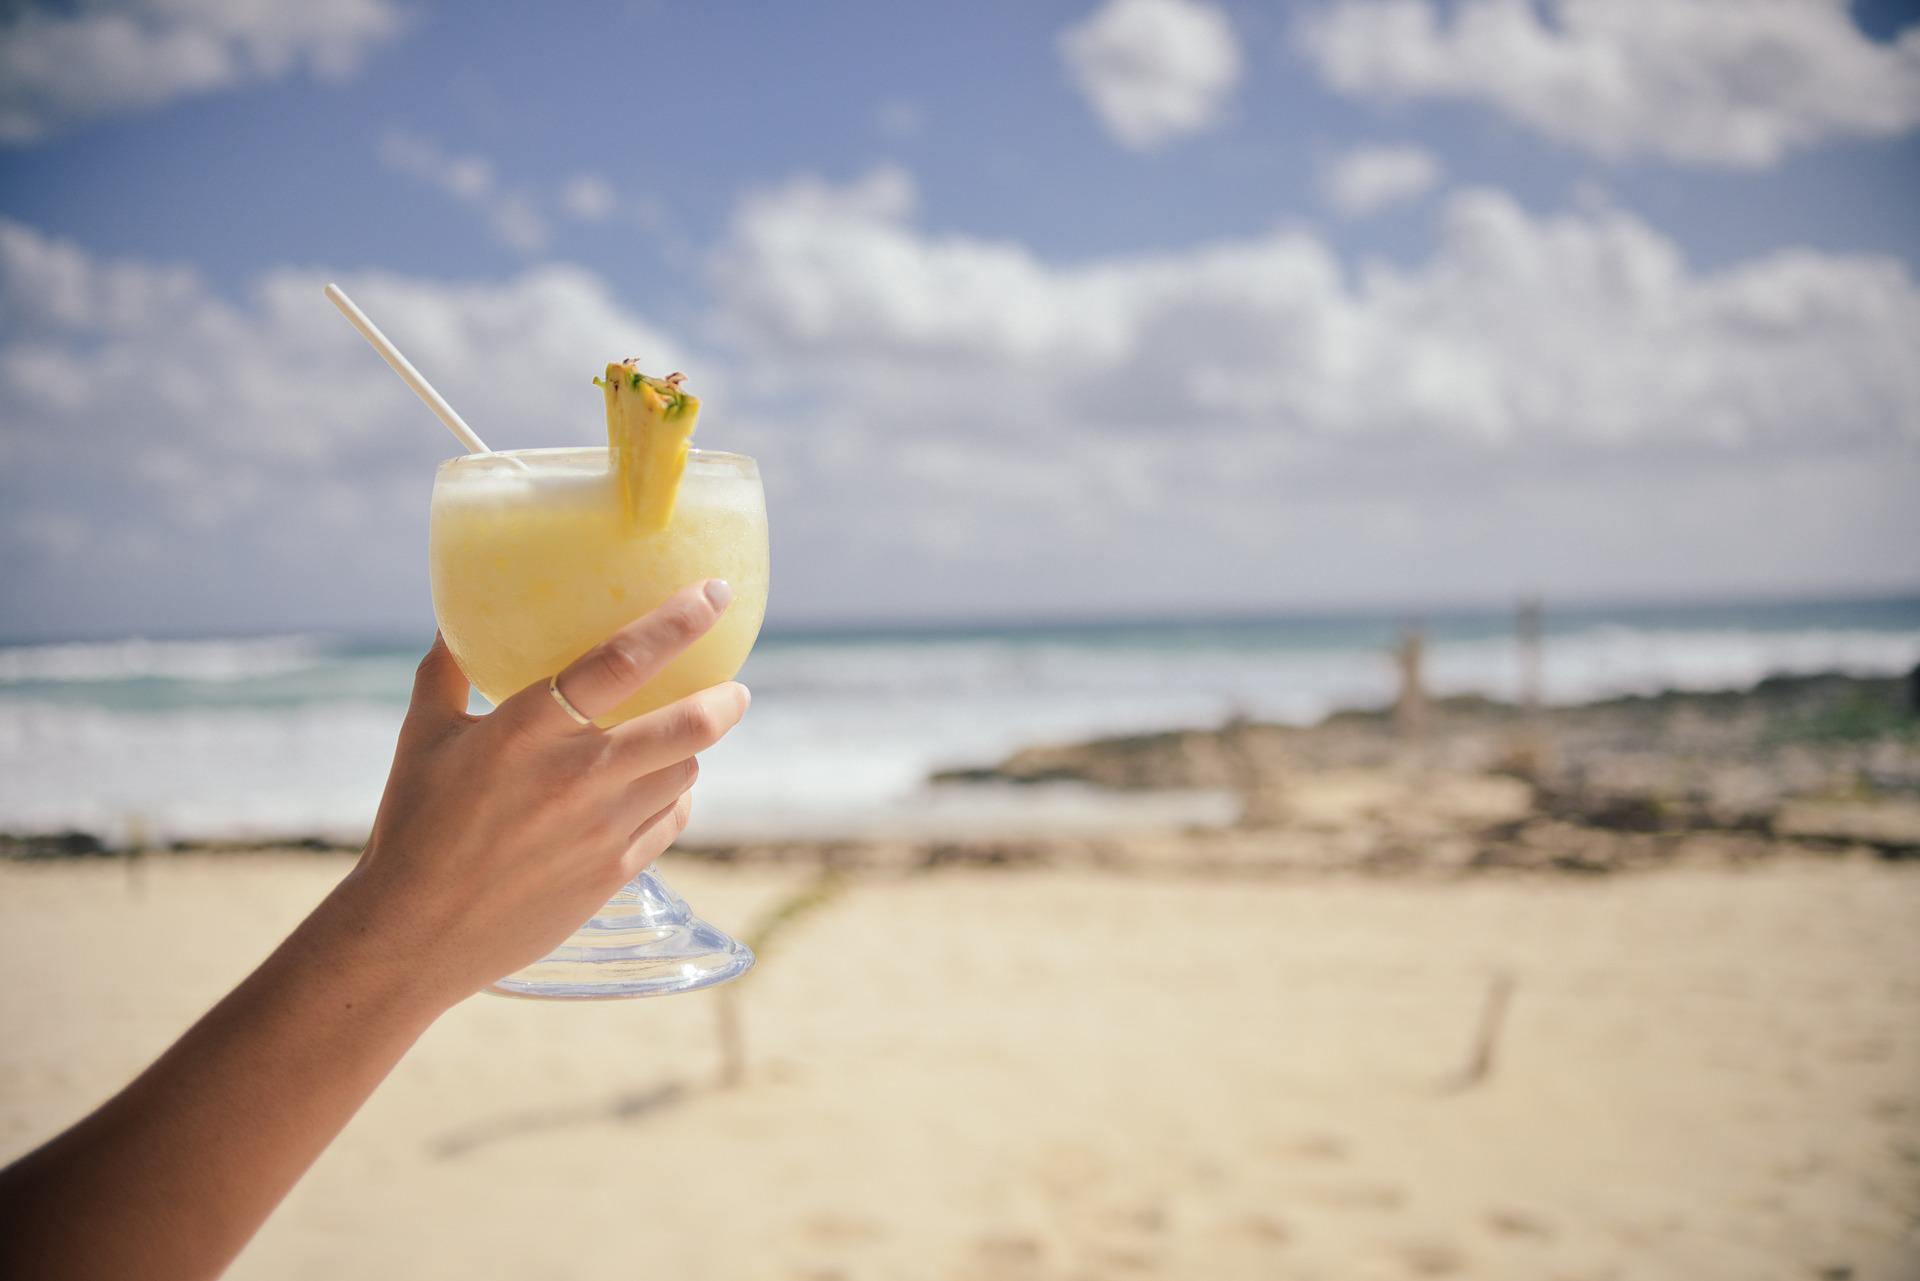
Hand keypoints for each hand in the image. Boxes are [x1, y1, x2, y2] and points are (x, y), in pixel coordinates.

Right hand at [320, 579, 749, 1007]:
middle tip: (734, 687)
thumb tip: (450, 618)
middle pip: (688, 725)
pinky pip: (669, 821)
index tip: (716, 594)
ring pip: (684, 773)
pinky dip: (673, 798)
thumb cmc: (411, 829)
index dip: (680, 621)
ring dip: (693, 750)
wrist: (414, 936)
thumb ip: (445, 672)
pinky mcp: (614, 873)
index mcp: (530, 729)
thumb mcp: (420, 737)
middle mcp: (579, 775)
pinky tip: (661, 791)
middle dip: (724, 700)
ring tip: (686, 738)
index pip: (623, 659)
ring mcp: (604, 829)